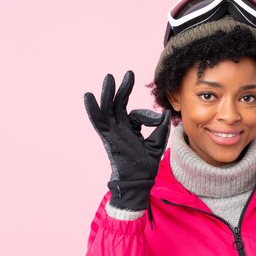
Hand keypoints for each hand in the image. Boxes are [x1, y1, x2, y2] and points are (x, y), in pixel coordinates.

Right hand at [84, 71, 170, 209]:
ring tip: (110, 77)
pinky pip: (98, 121)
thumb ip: (161, 128)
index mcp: (129, 129)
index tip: (158, 121)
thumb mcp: (156, 143)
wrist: (139, 181)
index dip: (148, 116)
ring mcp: (112, 132)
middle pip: (118, 105)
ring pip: (108, 109)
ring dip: (108, 93)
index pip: (136, 114)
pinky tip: (89, 96)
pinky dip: (93, 109)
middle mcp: (119, 129)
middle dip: (123, 89)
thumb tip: (166, 113)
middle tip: (129, 74)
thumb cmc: (146, 165)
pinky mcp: (108, 138)